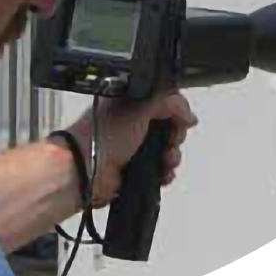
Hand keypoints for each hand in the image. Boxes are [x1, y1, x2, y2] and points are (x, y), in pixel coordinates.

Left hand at [64, 92, 197, 206]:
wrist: (86, 169)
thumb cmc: (103, 134)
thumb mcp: (140, 107)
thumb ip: (168, 103)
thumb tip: (188, 114)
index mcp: (130, 102)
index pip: (164, 102)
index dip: (177, 111)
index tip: (181, 120)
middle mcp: (133, 122)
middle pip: (170, 127)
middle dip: (176, 136)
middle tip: (170, 140)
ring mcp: (134, 147)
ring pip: (167, 150)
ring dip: (172, 156)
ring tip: (165, 159)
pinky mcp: (135, 168)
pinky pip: (160, 170)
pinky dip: (165, 172)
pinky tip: (161, 173)